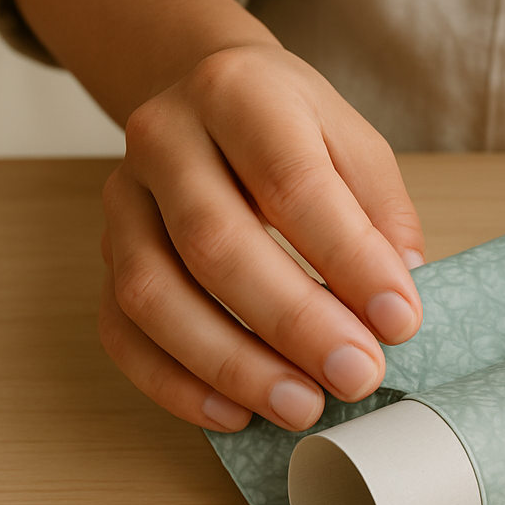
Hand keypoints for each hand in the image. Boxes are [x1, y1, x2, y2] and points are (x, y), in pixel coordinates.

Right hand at [98, 43, 424, 431]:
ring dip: (231, 364)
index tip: (400, 320)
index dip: (349, 258)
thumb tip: (395, 301)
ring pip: (154, 294)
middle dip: (293, 323)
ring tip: (302, 405)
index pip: (293, 182)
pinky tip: (233, 412)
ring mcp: (123, 198)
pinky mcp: (105, 251)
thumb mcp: (352, 141)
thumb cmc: (291, 123)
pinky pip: (120, 329)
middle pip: (217, 243)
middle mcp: (166, 138)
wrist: (208, 92)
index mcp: (239, 92)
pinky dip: (173, 382)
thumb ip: (381, 214)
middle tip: (355, 374)